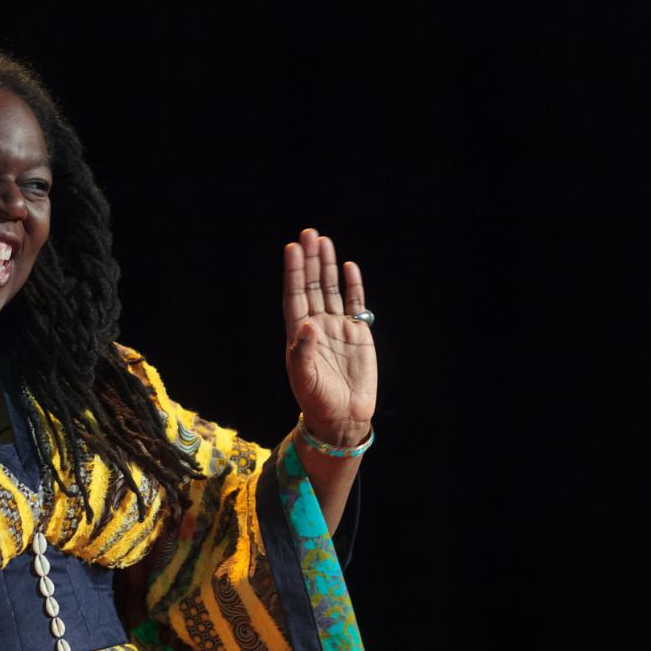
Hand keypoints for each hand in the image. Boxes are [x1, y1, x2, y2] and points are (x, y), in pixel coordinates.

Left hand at [283, 228, 377, 446]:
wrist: (343, 417)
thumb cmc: (318, 401)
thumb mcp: (305, 380)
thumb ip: (303, 353)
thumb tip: (307, 324)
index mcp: (298, 334)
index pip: (295, 296)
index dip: (294, 272)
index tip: (292, 249)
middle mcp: (316, 325)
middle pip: (312, 286)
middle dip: (310, 260)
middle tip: (309, 234)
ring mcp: (337, 327)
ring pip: (331, 290)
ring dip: (328, 266)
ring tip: (324, 241)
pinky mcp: (357, 334)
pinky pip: (355, 304)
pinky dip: (352, 286)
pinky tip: (349, 267)